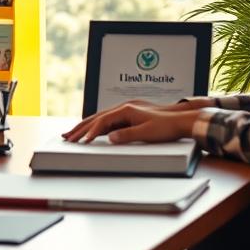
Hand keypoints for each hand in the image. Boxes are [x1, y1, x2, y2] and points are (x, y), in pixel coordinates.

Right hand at [62, 101, 201, 144]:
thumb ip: (126, 135)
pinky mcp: (131, 115)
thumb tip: (109, 138)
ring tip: (74, 134)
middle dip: (81, 127)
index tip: (81, 142)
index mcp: (127, 110)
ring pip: (101, 118)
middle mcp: (125, 107)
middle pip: (97, 117)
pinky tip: (93, 131)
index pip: (102, 121)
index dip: (90, 132)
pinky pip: (109, 120)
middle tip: (67, 137)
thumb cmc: (167, 127)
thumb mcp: (146, 133)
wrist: (182, 121)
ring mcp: (127, 110)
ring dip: (87, 126)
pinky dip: (98, 126)